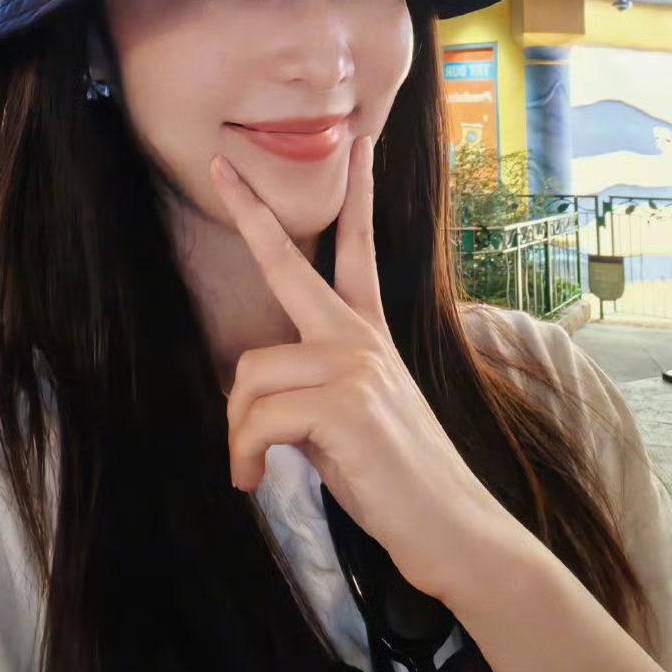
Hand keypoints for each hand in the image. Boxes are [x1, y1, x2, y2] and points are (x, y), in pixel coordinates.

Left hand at [210, 138, 500, 600]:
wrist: (451, 527)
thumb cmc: (396, 480)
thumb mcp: (351, 419)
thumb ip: (313, 387)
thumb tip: (254, 395)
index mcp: (368, 335)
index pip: (357, 250)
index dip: (356, 196)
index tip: (357, 143)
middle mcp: (361, 337)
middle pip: (289, 265)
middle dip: (250, 214)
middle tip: (221, 168)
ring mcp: (355, 364)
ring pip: (249, 374)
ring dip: (237, 432)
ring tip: (251, 469)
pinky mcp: (344, 402)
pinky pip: (256, 417)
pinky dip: (243, 456)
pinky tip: (254, 481)